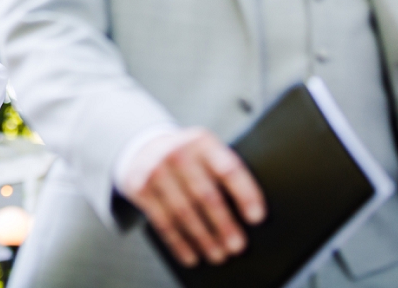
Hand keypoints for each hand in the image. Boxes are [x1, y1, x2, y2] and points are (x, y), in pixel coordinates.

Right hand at [126, 129, 264, 266]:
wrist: (143, 149)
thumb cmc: (188, 158)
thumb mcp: (205, 152)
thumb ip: (224, 171)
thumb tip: (252, 215)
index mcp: (202, 141)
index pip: (228, 169)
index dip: (245, 194)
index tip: (257, 218)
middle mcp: (178, 152)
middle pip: (206, 194)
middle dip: (224, 225)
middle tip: (237, 246)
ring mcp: (156, 169)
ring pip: (184, 212)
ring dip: (203, 238)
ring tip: (218, 255)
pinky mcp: (140, 188)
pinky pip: (163, 221)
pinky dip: (179, 243)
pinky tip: (191, 256)